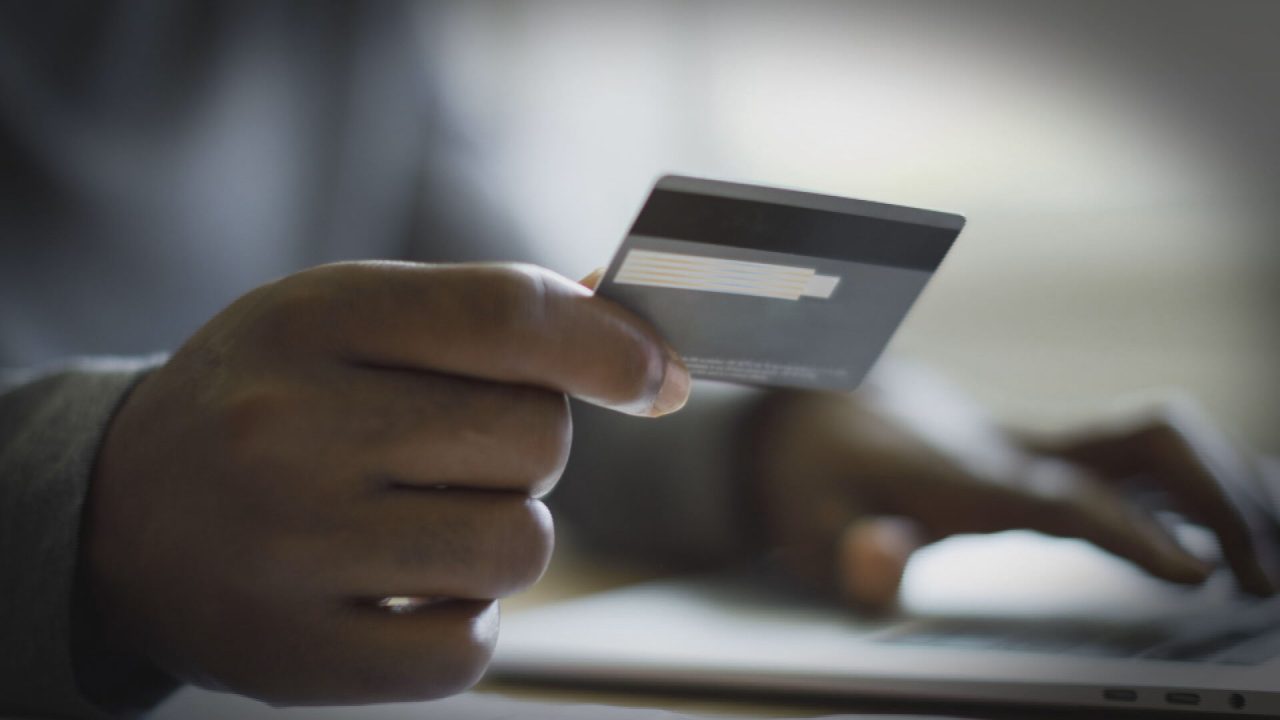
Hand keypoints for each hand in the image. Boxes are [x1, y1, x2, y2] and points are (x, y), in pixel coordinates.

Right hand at [86, 261, 689, 703]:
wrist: (121, 516)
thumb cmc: (271, 400)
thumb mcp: (350, 320)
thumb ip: (488, 317)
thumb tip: (638, 344)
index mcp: (314, 321)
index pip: (509, 316)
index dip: (611, 345)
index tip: (654, 373)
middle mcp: (293, 429)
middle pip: (538, 438)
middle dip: (528, 445)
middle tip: (452, 450)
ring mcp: (293, 550)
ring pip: (521, 545)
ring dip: (504, 533)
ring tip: (425, 519)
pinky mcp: (301, 657)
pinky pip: (471, 646)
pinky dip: (465, 617)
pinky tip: (404, 587)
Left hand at [748, 365, 1277, 612]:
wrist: (817, 400)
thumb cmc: (815, 472)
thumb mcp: (805, 525)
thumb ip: (846, 551)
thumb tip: (884, 555)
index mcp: (961, 474)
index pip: (1062, 499)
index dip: (1132, 532)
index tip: (1198, 575)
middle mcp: (1014, 448)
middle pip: (1143, 438)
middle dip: (1217, 498)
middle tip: (1263, 580)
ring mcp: (1037, 441)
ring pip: (1155, 434)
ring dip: (1222, 486)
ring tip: (1264, 565)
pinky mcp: (1048, 448)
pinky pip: (1140, 453)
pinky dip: (1198, 483)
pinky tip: (1225, 530)